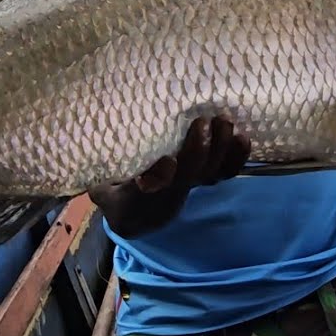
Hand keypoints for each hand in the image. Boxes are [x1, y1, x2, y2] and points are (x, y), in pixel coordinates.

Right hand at [89, 116, 251, 236]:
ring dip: (222, 149)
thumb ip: (101, 185)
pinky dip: (237, 156)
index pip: (151, 187)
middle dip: (199, 150)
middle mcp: (170, 189)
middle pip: (189, 174)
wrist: (140, 212)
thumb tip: (93, 175)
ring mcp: (191, 183)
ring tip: (224, 122)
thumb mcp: (104, 191)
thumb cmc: (117, 191)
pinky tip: (242, 137)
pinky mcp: (205, 177)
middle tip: (202, 122)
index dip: (160, 177)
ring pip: (212, 172)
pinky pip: (226, 172)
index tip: (166, 162)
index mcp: (140, 191)